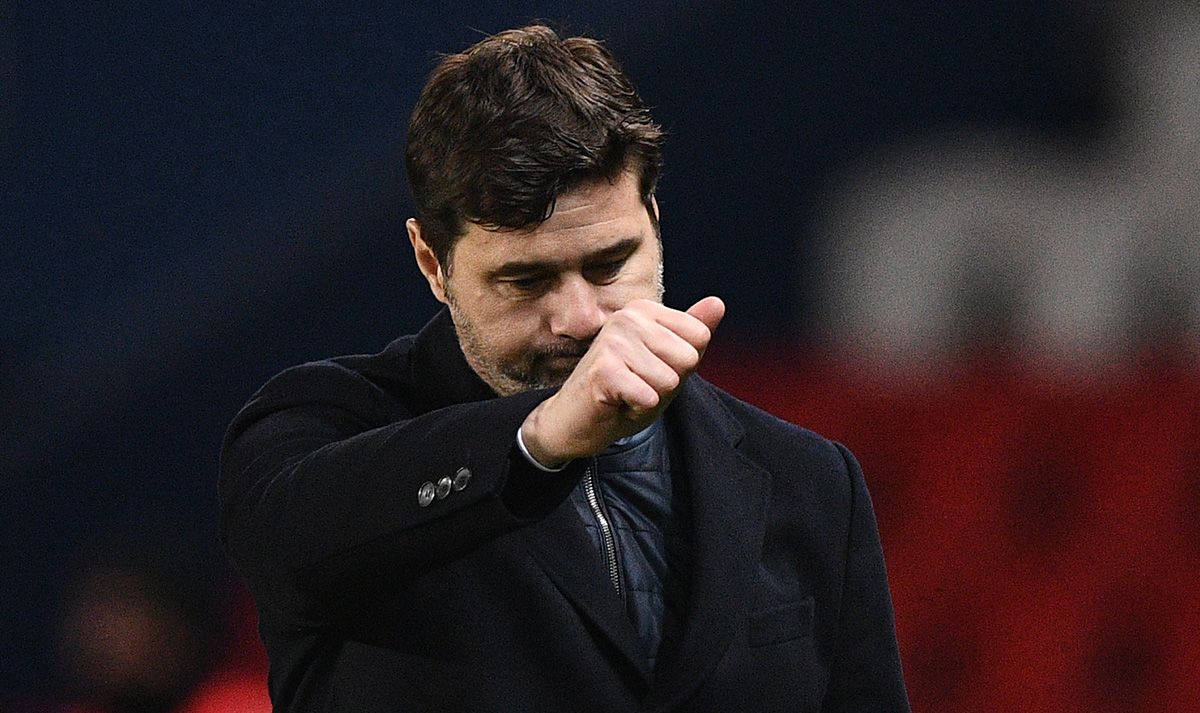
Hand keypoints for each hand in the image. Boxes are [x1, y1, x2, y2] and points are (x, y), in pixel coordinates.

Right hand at [520, 296, 724, 466]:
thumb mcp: (667, 362)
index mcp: (645, 310)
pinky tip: (616, 403)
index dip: (682, 366)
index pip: (700, 337)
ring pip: (670, 380)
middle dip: (668, 383)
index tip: (652, 370)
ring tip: (626, 393)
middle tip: (638, 385)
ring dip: (650, 397)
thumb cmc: (623, 391)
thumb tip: (718, 303)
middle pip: (688, 358)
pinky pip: (648, 396)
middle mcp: (629, 316)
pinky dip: (637, 409)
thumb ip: (693, 333)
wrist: (575, 421)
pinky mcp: (603, 369)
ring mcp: (614, 340)